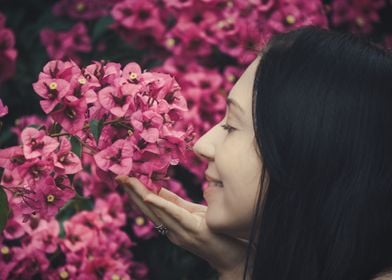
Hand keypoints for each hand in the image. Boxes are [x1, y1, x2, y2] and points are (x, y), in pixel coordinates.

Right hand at [115, 175, 247, 277]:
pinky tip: (149, 197)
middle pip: (148, 209)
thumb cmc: (215, 233)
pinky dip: (161, 206)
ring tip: (128, 182)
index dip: (136, 193)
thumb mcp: (193, 214)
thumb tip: (159, 190)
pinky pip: (175, 216)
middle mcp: (172, 230)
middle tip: (119, 176)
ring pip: (157, 211)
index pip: (150, 207)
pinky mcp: (194, 231)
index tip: (124, 178)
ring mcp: (181, 232)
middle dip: (132, 192)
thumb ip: (176, 204)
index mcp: (171, 225)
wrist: (233, 258)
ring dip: (140, 195)